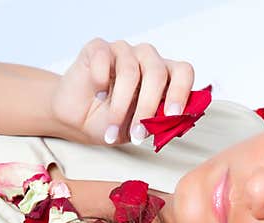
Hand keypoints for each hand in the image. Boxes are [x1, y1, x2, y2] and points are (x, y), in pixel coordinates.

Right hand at [51, 38, 195, 146]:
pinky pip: (103, 58)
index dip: (181, 92)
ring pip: (130, 71)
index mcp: (165, 76)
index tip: (173, 115)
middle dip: (147, 108)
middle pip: (157, 74)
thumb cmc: (114, 121)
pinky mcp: (98, 48)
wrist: (80, 120)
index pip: (183, 72)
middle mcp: (147, 59)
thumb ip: (159, 121)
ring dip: (120, 106)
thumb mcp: (140, 128)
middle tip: (137, 134)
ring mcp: (123, 51)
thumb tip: (173, 122)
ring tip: (112, 129)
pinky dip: (100, 81)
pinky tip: (98, 96)